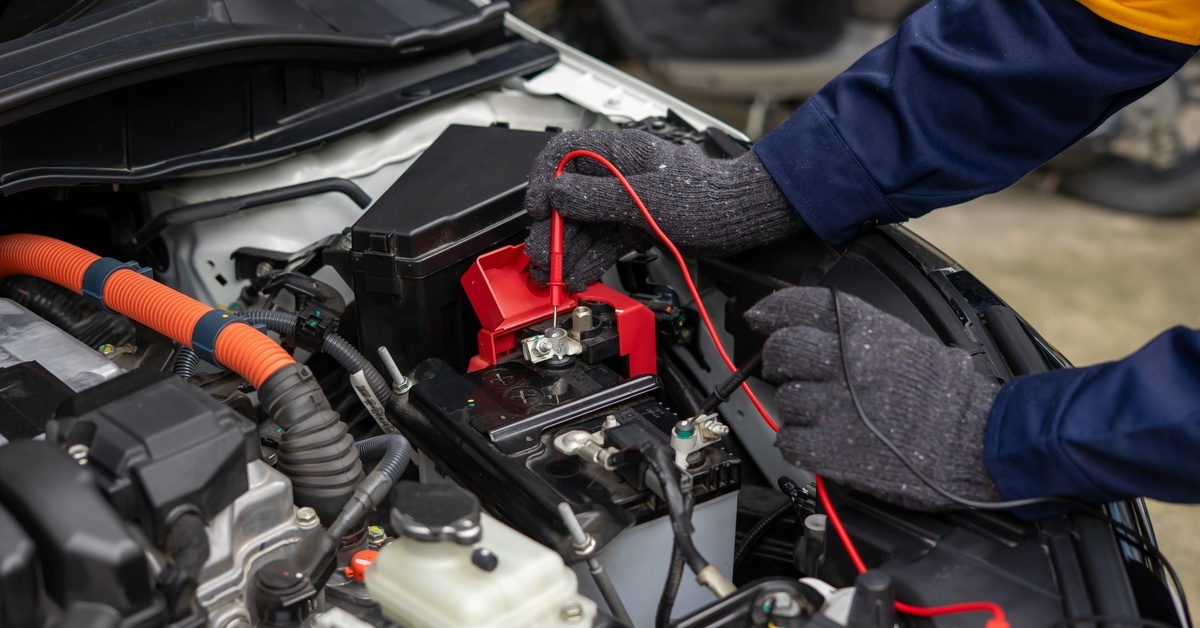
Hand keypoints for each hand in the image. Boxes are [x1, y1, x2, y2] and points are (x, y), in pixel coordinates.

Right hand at [524, 129, 798, 291]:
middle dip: (551, 229)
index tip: (536, 208)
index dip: (544, 180)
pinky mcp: (635, 225)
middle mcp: (617, 175)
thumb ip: (596, 198)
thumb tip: (556, 194)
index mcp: (618, 153)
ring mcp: (625, 202)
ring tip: (552, 276)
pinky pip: (604, 243)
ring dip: (566, 251)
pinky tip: (577, 277)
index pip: (563, 155)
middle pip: (569, 198)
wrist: (741, 219)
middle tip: (540, 257)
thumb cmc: (708, 197)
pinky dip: (590, 260)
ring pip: (585, 226)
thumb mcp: (645, 199)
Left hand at [745, 286, 1001, 510]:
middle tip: (790, 371)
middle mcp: (845, 361)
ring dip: (799, 409)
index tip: (760, 316)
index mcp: (866, 331)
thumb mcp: (906, 343)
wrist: (980, 440)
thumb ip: (860, 334)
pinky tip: (822, 442)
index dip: (772, 310)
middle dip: (779, 361)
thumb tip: (820, 330)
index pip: (801, 305)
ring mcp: (835, 406)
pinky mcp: (832, 449)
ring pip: (785, 399)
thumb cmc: (952, 399)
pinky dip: (799, 444)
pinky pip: (789, 441)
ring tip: (829, 415)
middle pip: (782, 350)